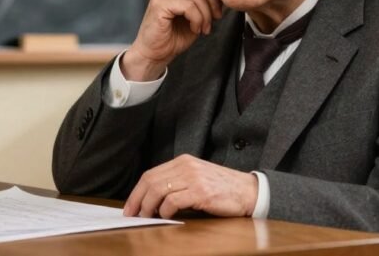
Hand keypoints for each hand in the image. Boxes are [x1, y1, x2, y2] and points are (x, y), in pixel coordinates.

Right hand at [123, 0, 222, 80]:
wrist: (155, 54)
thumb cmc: (174, 35)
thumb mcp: (195, 12)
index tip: (219, 5)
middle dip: (213, 3)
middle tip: (214, 20)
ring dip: (205, 15)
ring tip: (203, 28)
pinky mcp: (159, 4)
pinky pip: (188, 6)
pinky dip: (197, 20)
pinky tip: (195, 29)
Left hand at [123, 154, 257, 218]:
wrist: (248, 191)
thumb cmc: (222, 188)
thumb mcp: (196, 178)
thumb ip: (177, 183)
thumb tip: (151, 200)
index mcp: (183, 161)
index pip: (151, 174)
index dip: (137, 191)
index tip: (130, 206)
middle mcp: (186, 166)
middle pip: (151, 181)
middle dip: (137, 200)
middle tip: (132, 214)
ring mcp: (194, 178)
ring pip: (159, 190)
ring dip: (148, 206)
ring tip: (146, 217)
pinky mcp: (201, 192)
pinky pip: (173, 201)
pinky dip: (165, 210)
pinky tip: (165, 216)